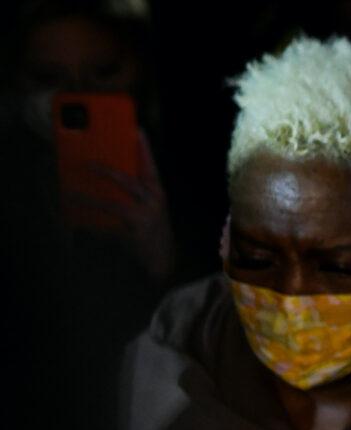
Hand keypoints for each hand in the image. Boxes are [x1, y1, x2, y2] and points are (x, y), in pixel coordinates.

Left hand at [64, 129, 174, 281]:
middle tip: (85, 163)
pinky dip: (90, 223)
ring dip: (88, 199)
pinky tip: (74, 219)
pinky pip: (107, 225)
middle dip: (104, 171)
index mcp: (157, 192)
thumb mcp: (149, 207)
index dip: (144, 148)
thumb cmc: (152, 229)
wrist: (162, 260)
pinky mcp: (136, 232)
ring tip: (69, 194)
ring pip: (112, 204)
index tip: (136, 129)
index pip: (151, 165)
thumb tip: (103, 174)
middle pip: (127, 180)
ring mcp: (146, 217)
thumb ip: (134, 191)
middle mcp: (154, 202)